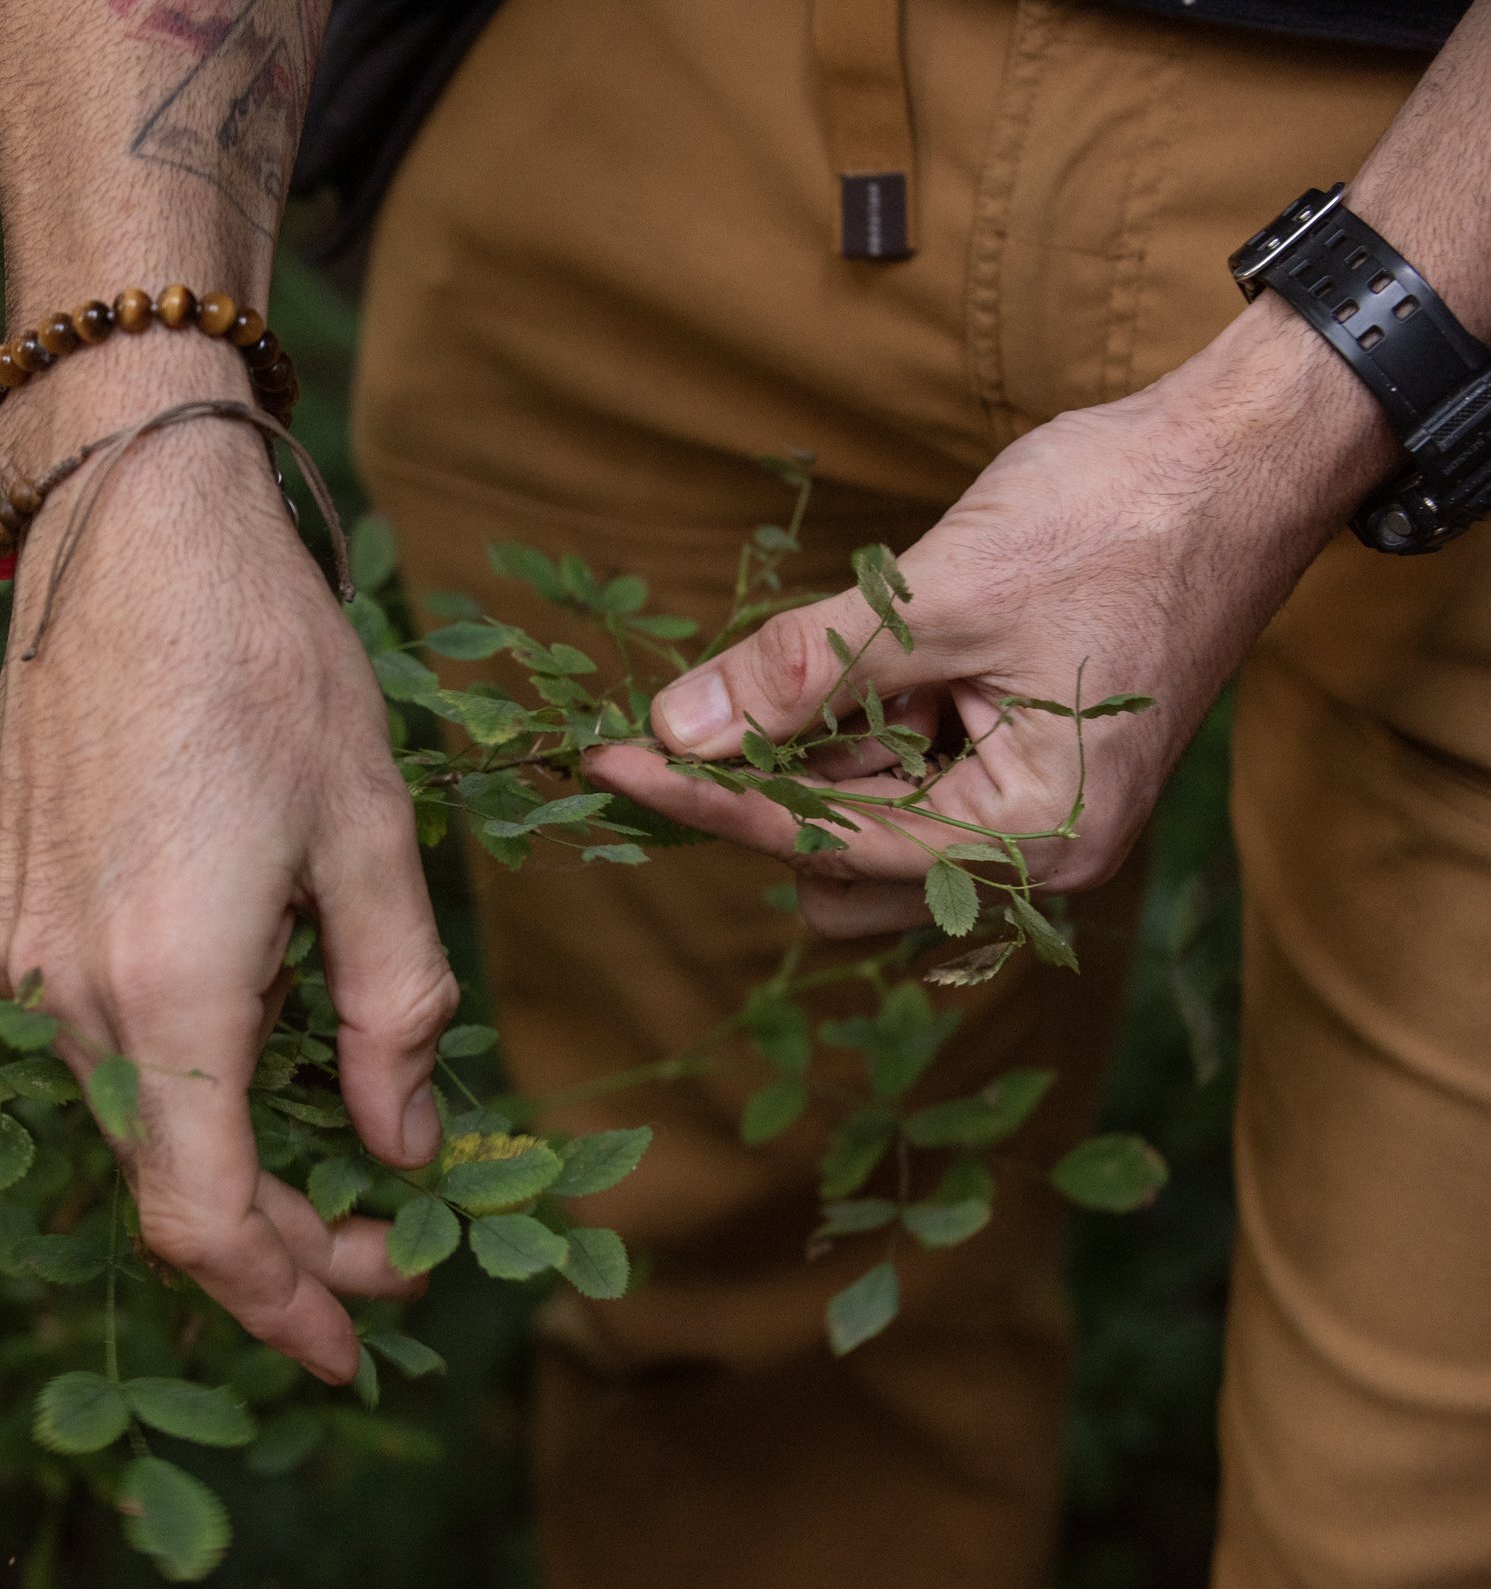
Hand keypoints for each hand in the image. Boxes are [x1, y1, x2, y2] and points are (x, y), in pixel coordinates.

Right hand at [0, 368, 454, 1384]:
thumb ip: (393, 1012)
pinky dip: (155, 1061)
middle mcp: (59, 990)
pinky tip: (221, 1016)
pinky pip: (71, 1026)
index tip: (356, 1342)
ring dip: (213, 1144)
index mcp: (166, 988)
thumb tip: (404, 1149)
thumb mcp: (373, 838)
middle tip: (366, 1247)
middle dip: (269, 1236)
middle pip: (159, 1177)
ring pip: (116, 1105)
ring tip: (311, 1130)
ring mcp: (5, 946)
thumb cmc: (270, 666)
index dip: (281, 1304)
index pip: (203, 1220)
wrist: (130, 530)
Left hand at [582, 300, 1395, 937]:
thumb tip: (679, 727)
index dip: (706, 798)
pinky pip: (906, 780)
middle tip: (729, 692)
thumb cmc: (1117, 520)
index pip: (822, 843)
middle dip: (773, 791)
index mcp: (1031, 836)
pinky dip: (862, 729)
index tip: (607, 760)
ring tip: (855, 644)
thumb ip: (804, 672)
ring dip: (820, 755)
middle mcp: (1035, 854)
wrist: (1241, 457)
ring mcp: (1029, 814)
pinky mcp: (1019, 765)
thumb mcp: (942, 597)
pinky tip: (878, 652)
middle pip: (837, 871)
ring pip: (864, 828)